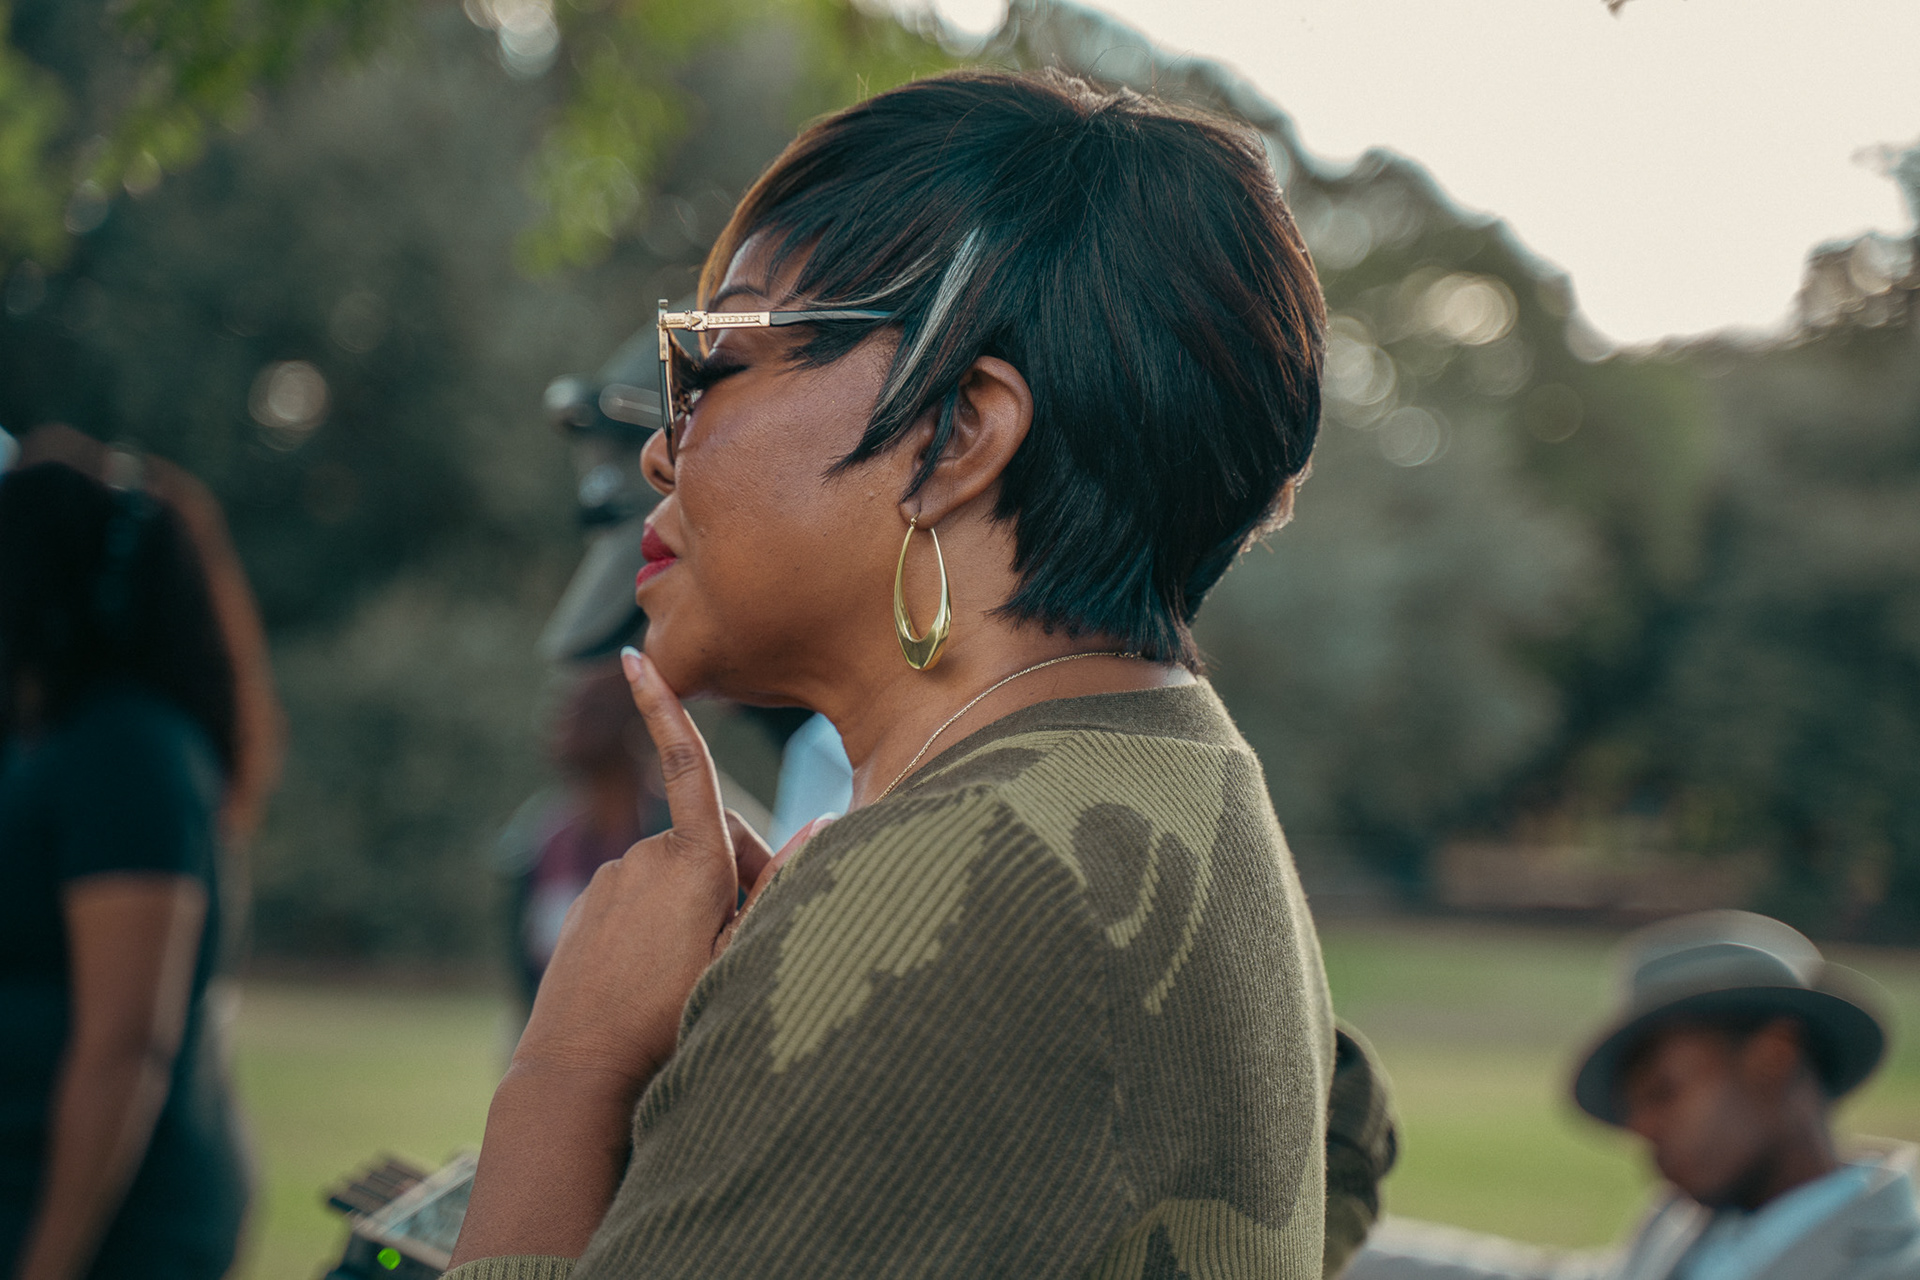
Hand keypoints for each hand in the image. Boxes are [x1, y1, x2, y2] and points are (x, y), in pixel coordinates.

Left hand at [510, 647, 751, 1088]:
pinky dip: (661, 919)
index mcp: (692, 863)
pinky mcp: (590, 903)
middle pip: (714, 842)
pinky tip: (657, 973)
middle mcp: (647, 857)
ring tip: (696, 970)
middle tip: (746, 942)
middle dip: (739, 875)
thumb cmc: (668, 1018)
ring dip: (699, 904)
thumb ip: (780, 887)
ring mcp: (613, 879)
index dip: (665, 709)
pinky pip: (641, 896)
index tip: (635, 658)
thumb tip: (822, 827)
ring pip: (678, 873)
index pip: (688, 767)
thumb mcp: (741, 955)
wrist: (577, 1068)